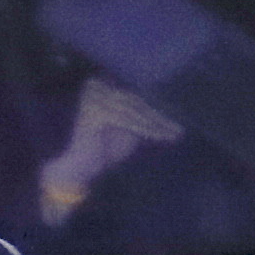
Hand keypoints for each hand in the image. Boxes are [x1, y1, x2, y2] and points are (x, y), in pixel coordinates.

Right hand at [39, 83, 178, 219]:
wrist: (76, 168)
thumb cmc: (101, 150)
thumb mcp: (125, 131)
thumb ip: (141, 119)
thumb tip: (167, 116)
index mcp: (101, 86)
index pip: (135, 98)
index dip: (156, 111)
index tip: (174, 123)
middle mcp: (96, 87)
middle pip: (136, 102)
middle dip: (158, 118)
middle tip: (178, 130)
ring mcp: (93, 98)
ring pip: (133, 111)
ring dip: (155, 124)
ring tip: (172, 135)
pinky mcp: (95, 111)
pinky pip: (126, 120)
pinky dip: (144, 128)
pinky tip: (159, 136)